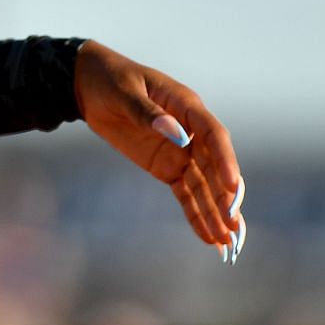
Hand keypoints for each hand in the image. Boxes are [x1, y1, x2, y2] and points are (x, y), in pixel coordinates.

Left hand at [73, 40, 247, 262]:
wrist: (90, 86)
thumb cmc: (111, 81)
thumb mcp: (124, 93)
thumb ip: (148, 113)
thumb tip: (176, 134)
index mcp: (186, 106)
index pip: (213, 136)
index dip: (225, 161)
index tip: (232, 186)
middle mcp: (191, 132)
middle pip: (214, 167)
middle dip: (225, 197)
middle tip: (234, 226)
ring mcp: (181, 152)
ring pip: (204, 186)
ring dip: (216, 213)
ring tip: (229, 243)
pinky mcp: (167, 167)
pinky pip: (185, 193)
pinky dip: (197, 214)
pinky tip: (210, 238)